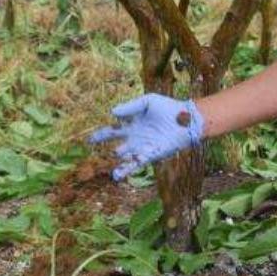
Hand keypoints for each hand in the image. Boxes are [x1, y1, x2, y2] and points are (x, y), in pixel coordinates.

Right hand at [88, 93, 205, 180]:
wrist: (187, 119)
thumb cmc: (168, 108)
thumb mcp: (147, 102)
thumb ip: (130, 106)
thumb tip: (112, 113)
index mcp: (133, 124)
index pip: (113, 130)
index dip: (101, 134)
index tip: (89, 139)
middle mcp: (136, 137)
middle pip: (116, 143)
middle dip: (104, 145)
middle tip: (91, 146)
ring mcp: (143, 146)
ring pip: (127, 158)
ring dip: (120, 166)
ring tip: (113, 174)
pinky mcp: (152, 153)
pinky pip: (138, 162)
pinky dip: (128, 168)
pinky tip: (119, 174)